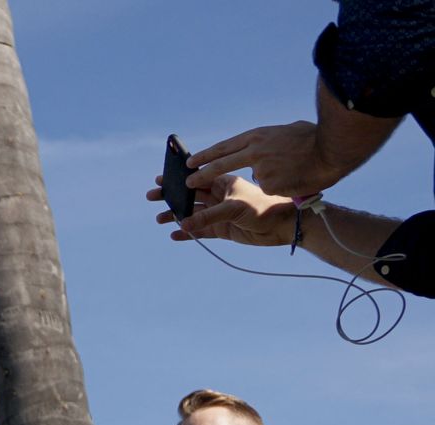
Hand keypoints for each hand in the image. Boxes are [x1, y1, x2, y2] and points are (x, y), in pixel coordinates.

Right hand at [148, 172, 293, 246]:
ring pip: (191, 214)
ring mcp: (219, 214)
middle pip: (189, 196)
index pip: (196, 179)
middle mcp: (219, 197)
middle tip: (152, 197)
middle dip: (171, 196)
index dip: (178, 180)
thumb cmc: (263, 209)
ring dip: (175, 215)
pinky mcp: (222, 230)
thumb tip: (182, 224)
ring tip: (159, 219)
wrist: (282, 226)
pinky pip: (199, 231)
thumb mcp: (233, 208)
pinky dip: (187, 233)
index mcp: (223, 183)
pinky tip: (174, 235)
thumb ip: (208, 217)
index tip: (160, 180)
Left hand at [189, 121, 335, 197]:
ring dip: (269, 178)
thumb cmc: (317, 138)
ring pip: (256, 179)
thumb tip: (267, 145)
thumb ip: (272, 140)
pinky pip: (271, 190)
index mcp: (257, 136)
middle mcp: (254, 152)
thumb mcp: (289, 131)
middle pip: (221, 164)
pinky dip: (280, 187)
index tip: (190, 163)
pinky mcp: (268, 186)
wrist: (333, 151)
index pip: (224, 148)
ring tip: (286, 171)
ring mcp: (260, 170)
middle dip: (202, 175)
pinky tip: (294, 179)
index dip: (207, 156)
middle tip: (187, 183)